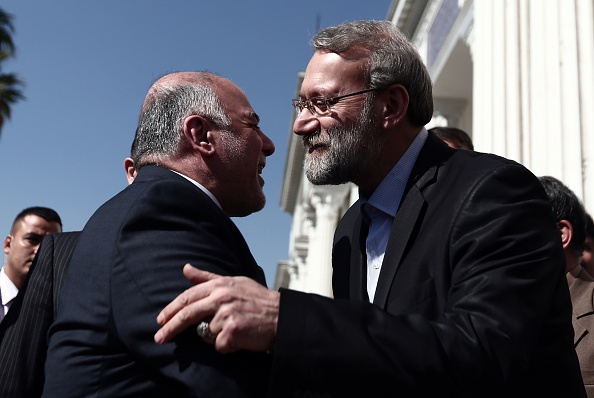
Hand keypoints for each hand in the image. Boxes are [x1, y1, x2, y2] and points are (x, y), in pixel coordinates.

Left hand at [154, 263, 279, 353]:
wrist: (281, 316)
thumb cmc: (258, 300)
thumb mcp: (234, 282)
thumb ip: (207, 278)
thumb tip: (185, 268)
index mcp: (220, 285)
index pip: (188, 296)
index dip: (171, 309)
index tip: (160, 319)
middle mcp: (221, 298)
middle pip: (187, 314)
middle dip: (170, 327)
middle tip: (159, 338)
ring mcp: (227, 314)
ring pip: (206, 333)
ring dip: (216, 336)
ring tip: (235, 328)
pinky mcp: (232, 331)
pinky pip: (218, 345)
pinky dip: (226, 345)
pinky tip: (240, 337)